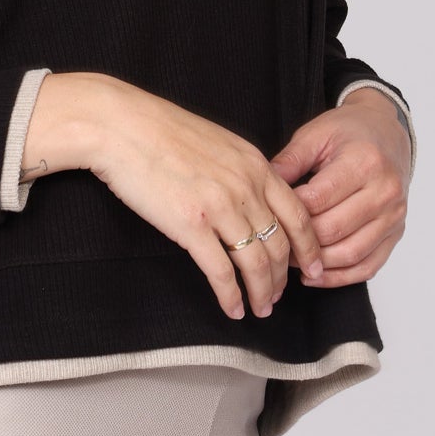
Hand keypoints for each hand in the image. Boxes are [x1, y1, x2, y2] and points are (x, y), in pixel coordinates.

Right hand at [82, 78, 326, 320]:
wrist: (121, 126)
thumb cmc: (160, 131)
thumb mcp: (218, 142)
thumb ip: (242, 170)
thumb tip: (253, 198)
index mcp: (255, 165)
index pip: (298, 214)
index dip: (309, 246)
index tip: (313, 265)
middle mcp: (246, 187)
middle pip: (281, 245)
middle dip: (284, 277)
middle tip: (280, 295)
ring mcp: (220, 207)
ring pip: (256, 263)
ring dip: (263, 293)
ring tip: (261, 309)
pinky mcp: (190, 225)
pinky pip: (221, 272)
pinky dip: (231, 296)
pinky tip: (233, 308)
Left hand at [268, 89, 410, 288]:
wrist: (388, 132)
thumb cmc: (349, 131)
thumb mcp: (316, 134)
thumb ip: (289, 161)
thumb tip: (259, 189)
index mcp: (364, 162)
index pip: (318, 200)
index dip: (289, 213)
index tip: (267, 217)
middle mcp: (385, 191)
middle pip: (334, 230)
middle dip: (299, 241)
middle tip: (272, 244)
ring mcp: (394, 216)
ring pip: (351, 254)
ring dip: (316, 264)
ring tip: (289, 262)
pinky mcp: (396, 233)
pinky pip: (368, 266)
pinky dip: (340, 277)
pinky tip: (315, 276)